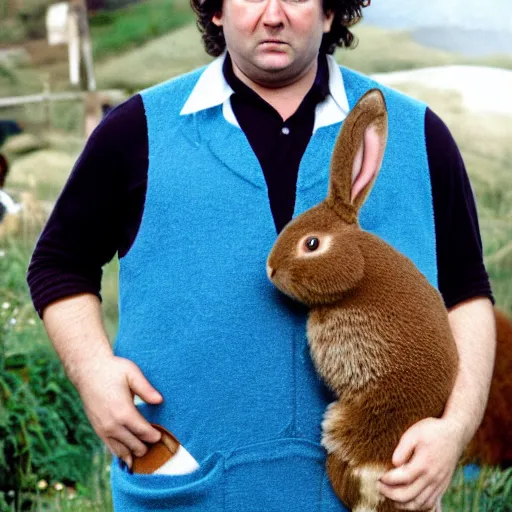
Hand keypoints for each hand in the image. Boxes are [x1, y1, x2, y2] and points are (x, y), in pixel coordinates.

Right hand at [75, 355, 163, 469]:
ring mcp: (103, 429)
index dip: (154, 436)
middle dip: (146, 446)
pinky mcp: (97, 429)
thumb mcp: (132, 373)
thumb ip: (146, 388)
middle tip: (157, 446)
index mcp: (123, 412)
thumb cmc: (113, 369)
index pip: (143, 432)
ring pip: (121, 451)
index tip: (161, 436)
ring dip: (134, 453)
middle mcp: (112, 425)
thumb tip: (160, 400)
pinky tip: (128, 455)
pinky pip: (110, 448)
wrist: (87, 370)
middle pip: (134, 445)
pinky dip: (121, 453)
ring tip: (145, 452)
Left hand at [377, 417, 464, 509]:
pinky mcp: (442, 486)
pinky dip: (416, 505)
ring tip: (389, 496)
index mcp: (424, 464)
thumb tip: (393, 463)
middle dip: (390, 494)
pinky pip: (429, 503)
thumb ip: (402, 449)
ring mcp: (438, 484)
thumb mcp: (414, 433)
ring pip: (419, 503)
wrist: (454, 434)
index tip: (379, 476)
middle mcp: (432, 477)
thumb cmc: (432, 431)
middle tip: (379, 487)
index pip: (402, 479)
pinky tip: (406, 500)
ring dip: (402, 504)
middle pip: (408, 495)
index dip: (387, 480)